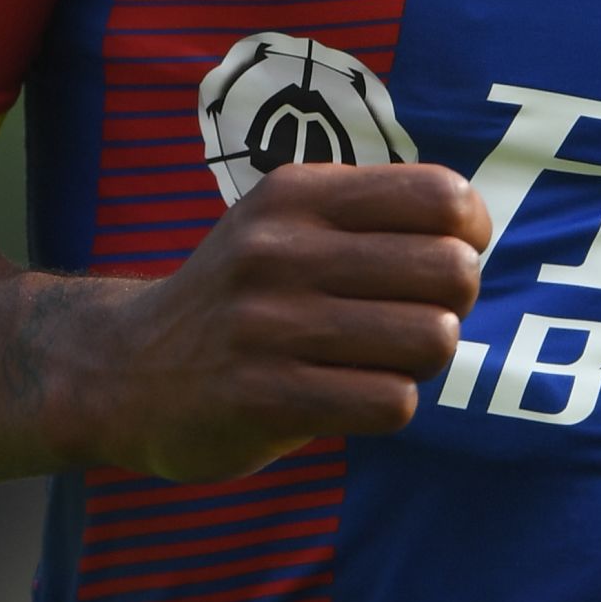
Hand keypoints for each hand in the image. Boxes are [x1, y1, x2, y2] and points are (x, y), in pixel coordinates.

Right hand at [28, 161, 489, 479]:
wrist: (124, 371)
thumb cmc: (240, 298)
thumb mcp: (284, 226)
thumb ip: (370, 215)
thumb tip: (476, 236)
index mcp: (297, 196)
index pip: (442, 196)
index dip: (471, 235)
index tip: (447, 260)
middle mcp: (281, 250)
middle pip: (451, 271)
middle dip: (451, 306)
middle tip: (408, 322)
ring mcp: (269, 325)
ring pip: (432, 340)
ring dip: (420, 362)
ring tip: (375, 361)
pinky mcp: (263, 396)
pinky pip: (391, 402)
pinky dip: (387, 405)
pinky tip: (348, 397)